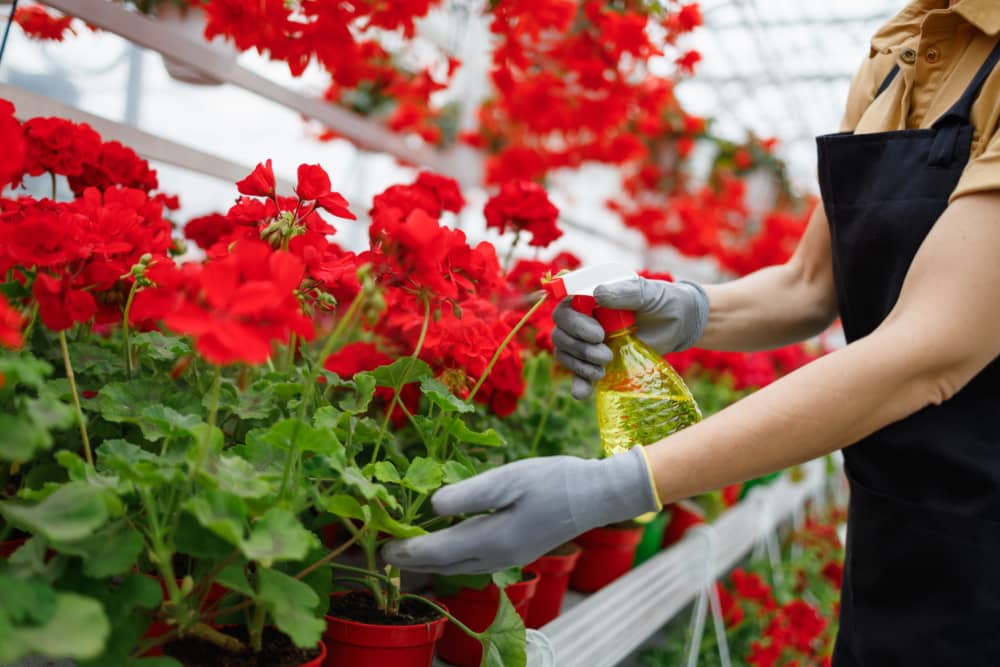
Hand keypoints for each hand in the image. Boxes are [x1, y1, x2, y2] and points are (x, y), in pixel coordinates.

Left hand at [381, 447, 659, 574]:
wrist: (596, 495)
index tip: (382, 547)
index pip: (439, 550)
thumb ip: (469, 494)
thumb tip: (433, 505)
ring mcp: (509, 557)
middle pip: (445, 564)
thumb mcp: (509, 479)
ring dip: (432, 561)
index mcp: (494, 539)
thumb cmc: (554, 480)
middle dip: (414, 561)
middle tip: (384, 554)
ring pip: (460, 567)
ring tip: (408, 554)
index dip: (409, 550)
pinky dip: (452, 558)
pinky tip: (447, 547)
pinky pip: (474, 562)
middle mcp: (498, 556)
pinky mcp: (518, 551)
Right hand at [552, 277, 708, 397]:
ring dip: (580, 364)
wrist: (677, 324)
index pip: (565, 307)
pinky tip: (581, 393)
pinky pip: (578, 372)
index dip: (573, 322)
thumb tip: (597, 293)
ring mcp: (587, 340)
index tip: (597, 333)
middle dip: (579, 346)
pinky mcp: (595, 360)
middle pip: (561, 332)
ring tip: (604, 367)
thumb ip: (625, 292)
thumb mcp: (647, 293)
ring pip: (566, 352)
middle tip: (605, 353)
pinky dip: (578, 382)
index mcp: (589, 296)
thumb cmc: (661, 301)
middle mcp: (583, 317)